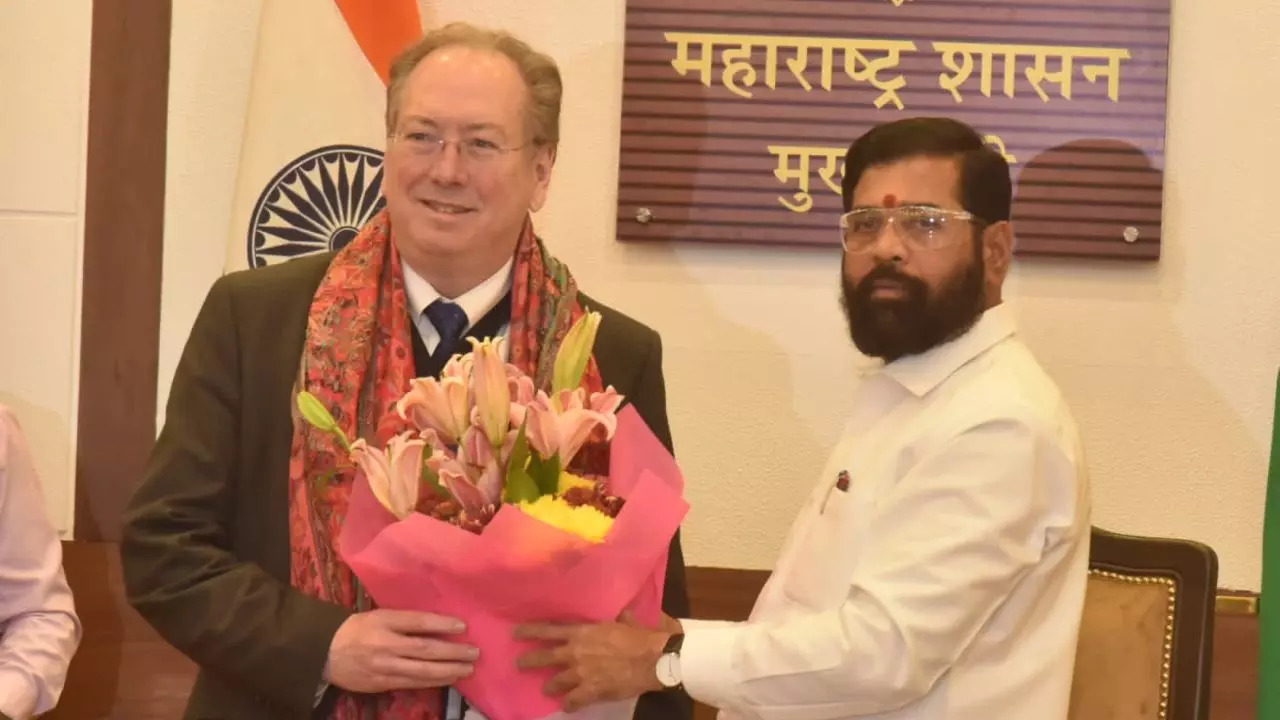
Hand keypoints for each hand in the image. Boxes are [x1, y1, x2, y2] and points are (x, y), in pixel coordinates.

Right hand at [325, 609, 476, 693]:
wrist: (324, 652)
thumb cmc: (356, 629)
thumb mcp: (378, 615)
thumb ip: (404, 620)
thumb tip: (438, 624)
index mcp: (383, 621)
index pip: (417, 622)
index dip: (441, 624)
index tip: (462, 626)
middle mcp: (384, 644)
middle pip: (424, 649)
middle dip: (452, 652)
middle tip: (474, 652)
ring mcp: (383, 666)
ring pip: (421, 671)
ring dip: (447, 670)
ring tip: (468, 669)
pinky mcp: (381, 683)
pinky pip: (411, 683)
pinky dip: (433, 681)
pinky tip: (448, 679)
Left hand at [514, 611, 670, 710]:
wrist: (652, 659)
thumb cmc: (640, 637)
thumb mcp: (627, 621)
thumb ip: (620, 618)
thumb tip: (623, 612)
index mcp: (583, 632)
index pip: (550, 630)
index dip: (531, 631)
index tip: (515, 632)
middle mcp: (576, 651)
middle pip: (546, 656)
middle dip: (530, 660)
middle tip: (518, 664)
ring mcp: (581, 672)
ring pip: (557, 681)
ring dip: (550, 686)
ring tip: (546, 690)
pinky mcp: (590, 690)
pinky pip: (574, 700)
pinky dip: (570, 704)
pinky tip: (568, 706)